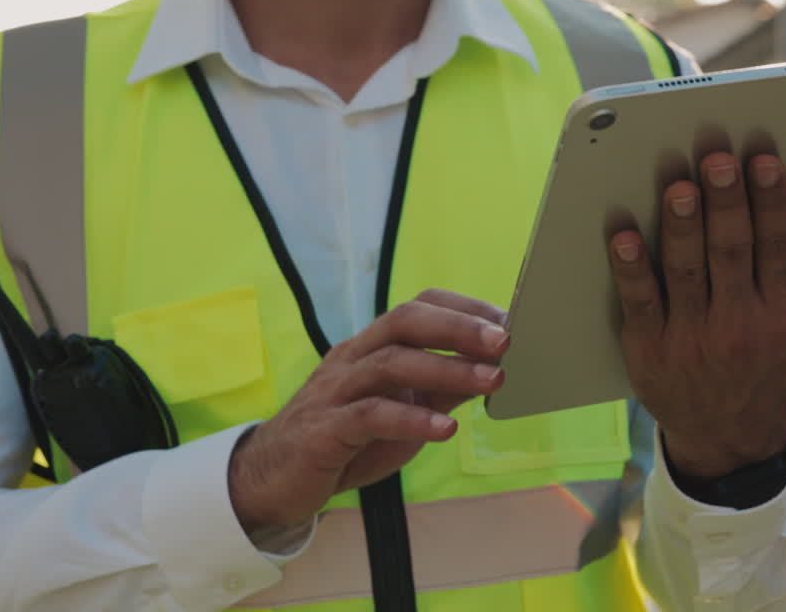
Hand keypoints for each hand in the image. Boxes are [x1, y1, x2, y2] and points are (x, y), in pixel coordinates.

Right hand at [227, 289, 507, 531]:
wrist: (275, 479)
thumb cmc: (346, 439)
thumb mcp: (404, 409)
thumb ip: (442, 388)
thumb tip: (495, 369)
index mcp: (371, 346)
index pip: (418, 307)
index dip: (464, 309)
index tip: (509, 320)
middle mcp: (352, 357)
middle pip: (405, 322)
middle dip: (458, 327)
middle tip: (505, 341)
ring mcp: (335, 390)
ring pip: (391, 363)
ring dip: (447, 368)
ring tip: (492, 380)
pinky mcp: (324, 430)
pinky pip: (370, 416)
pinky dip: (412, 418)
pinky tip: (446, 428)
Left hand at [608, 152, 785, 480]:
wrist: (728, 433)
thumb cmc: (785, 365)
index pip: (778, 247)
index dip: (771, 202)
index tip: (764, 160)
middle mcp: (740, 325)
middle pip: (731, 252)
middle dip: (725, 203)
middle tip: (717, 157)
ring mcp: (692, 337)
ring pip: (686, 272)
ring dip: (681, 227)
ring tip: (679, 186)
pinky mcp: (649, 349)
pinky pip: (639, 302)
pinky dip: (631, 269)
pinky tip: (623, 234)